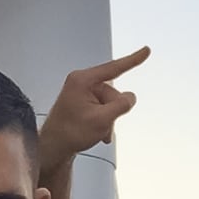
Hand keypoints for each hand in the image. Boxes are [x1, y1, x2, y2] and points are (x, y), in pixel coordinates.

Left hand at [37, 46, 149, 171]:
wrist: (52, 148)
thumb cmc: (70, 133)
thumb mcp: (102, 120)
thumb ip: (121, 105)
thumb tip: (130, 96)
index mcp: (83, 80)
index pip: (114, 68)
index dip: (132, 60)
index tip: (146, 50)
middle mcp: (80, 82)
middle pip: (112, 92)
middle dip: (113, 111)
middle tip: (102, 125)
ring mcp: (80, 91)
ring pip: (108, 102)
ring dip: (108, 119)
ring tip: (97, 132)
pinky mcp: (81, 101)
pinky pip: (101, 107)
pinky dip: (103, 120)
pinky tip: (98, 133)